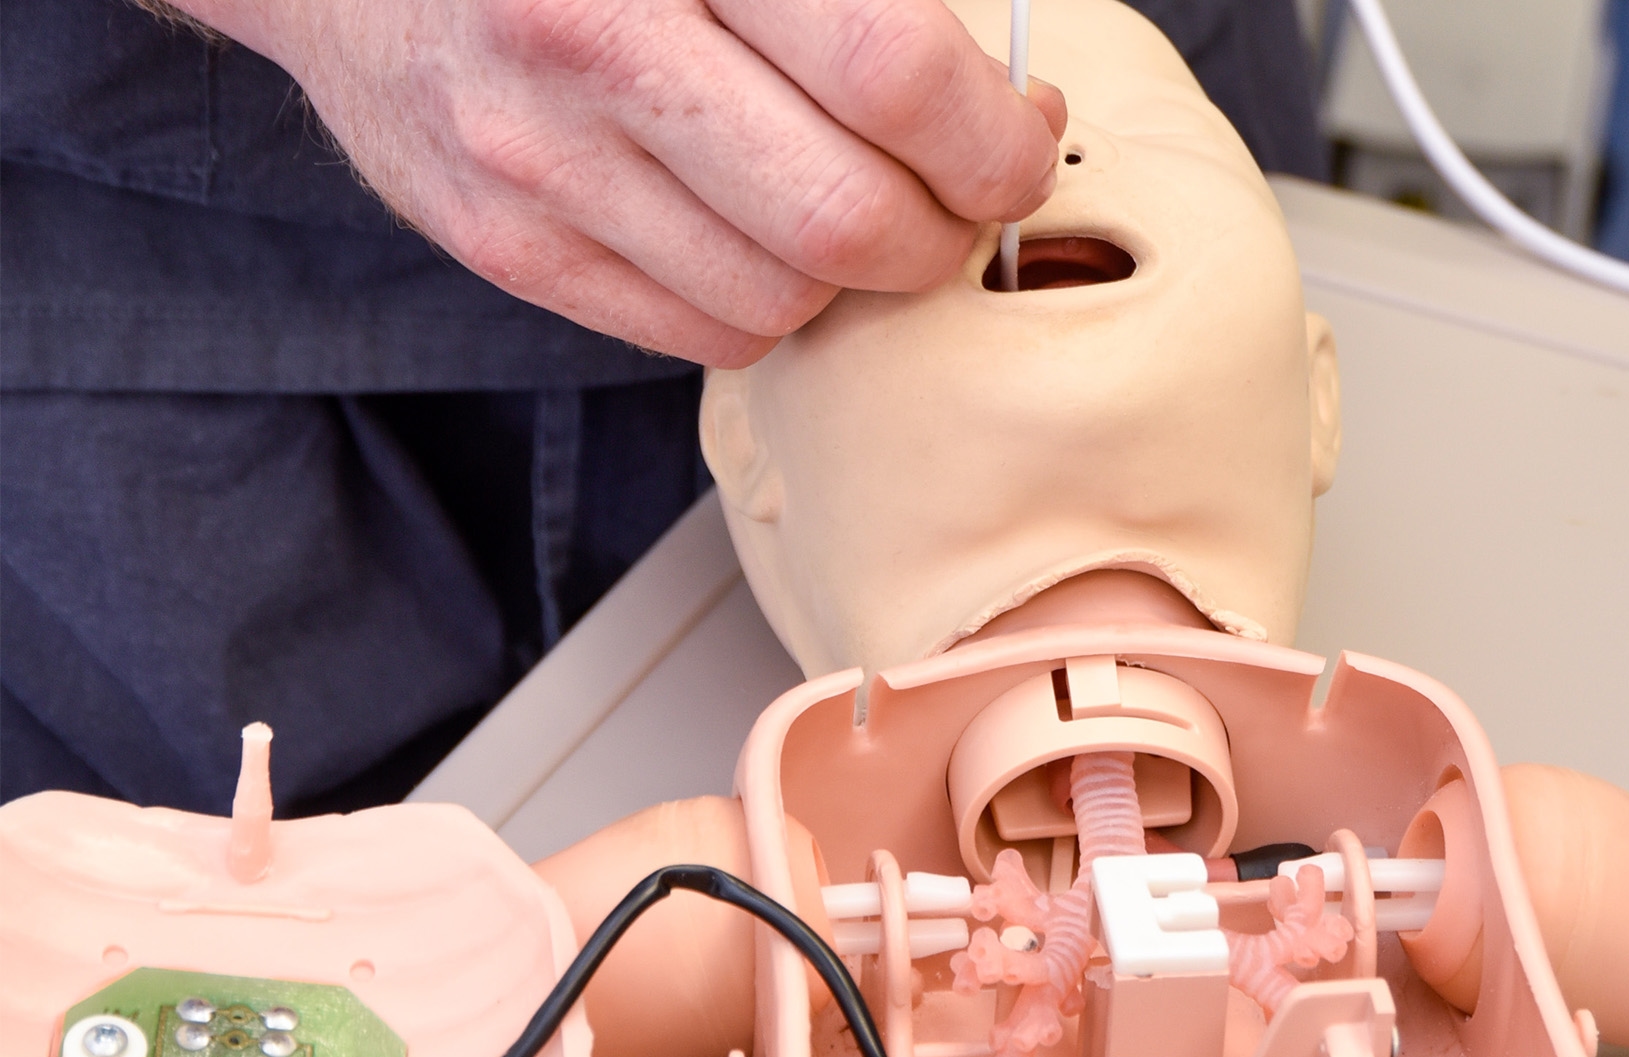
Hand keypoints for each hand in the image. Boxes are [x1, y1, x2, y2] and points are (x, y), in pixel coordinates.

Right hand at [174, 0, 1067, 365]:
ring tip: (845, 199)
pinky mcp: (505, 242)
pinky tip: (754, 229)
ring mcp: (535, 159)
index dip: (992, 134)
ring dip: (850, 275)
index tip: (1017, 135)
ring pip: (782, 299)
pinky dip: (764, 302)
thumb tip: (996, 88)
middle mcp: (588, 43)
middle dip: (941, 229)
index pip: (892, 74)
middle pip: (847, 220)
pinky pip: (701, 334)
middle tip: (955, 192)